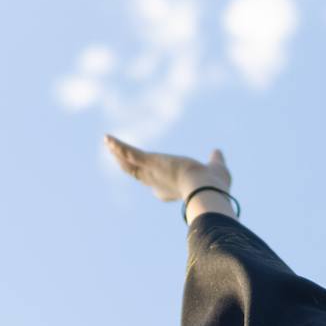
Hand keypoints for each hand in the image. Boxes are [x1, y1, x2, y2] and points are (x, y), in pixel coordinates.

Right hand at [105, 135, 230, 205]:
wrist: (205, 188)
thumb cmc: (213, 184)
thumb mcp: (216, 168)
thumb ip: (215, 160)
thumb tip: (217, 152)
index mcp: (172, 188)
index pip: (158, 184)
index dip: (152, 179)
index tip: (150, 171)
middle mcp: (157, 183)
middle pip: (136, 174)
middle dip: (126, 164)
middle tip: (117, 155)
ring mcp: (150, 172)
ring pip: (128, 164)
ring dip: (117, 153)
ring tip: (108, 142)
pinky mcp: (148, 161)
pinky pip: (129, 153)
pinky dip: (118, 146)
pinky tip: (107, 137)